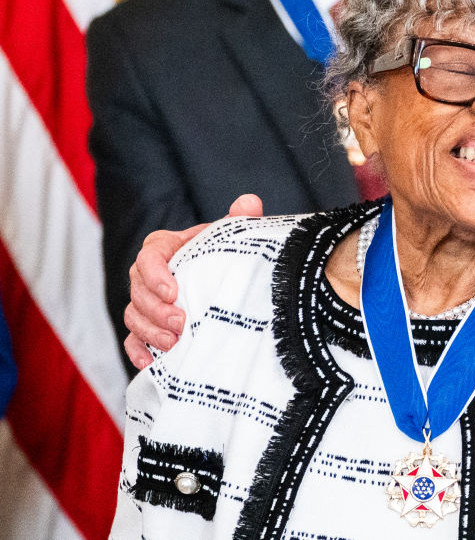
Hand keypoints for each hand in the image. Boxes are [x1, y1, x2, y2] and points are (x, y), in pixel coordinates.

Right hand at [123, 194, 264, 368]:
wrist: (222, 275)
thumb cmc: (222, 253)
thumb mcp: (231, 236)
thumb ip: (239, 219)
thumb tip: (250, 203)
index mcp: (164, 248)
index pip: (149, 257)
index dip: (156, 275)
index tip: (174, 292)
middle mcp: (148, 275)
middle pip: (137, 290)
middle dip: (155, 309)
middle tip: (181, 323)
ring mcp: (145, 301)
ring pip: (133, 315)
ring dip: (150, 331)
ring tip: (174, 344)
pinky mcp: (147, 325)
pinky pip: (132, 339)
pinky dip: (138, 351)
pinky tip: (151, 363)